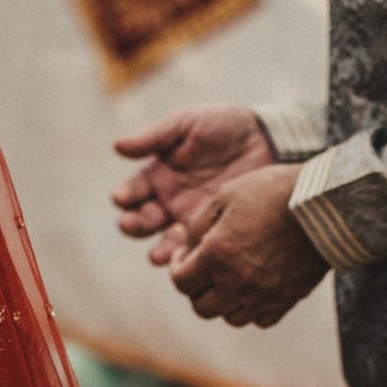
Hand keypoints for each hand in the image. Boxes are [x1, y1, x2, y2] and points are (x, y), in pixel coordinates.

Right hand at [113, 106, 274, 263]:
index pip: (133, 190)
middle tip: (130, 224)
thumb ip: (154, 136)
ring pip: (166, 242)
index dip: (124, 195)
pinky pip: (198, 252)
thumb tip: (117, 145)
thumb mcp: (187, 124)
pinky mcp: (217, 232)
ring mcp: (193, 219)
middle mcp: (170, 201)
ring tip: (159, 255)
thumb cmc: (224, 126)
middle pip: (142, 220)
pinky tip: (186, 261)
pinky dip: (188, 260)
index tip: (120, 197)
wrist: (270, 140)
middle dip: (133, 224)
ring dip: (158, 250)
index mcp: (159, 174)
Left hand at [167, 162, 327, 326]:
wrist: (323, 204)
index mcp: (218, 254)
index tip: (183, 253)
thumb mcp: (224, 196)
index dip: (176, 268)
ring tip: (227, 277)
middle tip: (202, 268)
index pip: (181, 282)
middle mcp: (239, 281)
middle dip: (196, 289)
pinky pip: (261, 320)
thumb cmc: (271, 192)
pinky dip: (251, 309)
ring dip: (222, 301)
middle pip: (202, 308)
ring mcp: (266, 295)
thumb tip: (185, 250)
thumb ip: (197, 226)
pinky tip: (252, 286)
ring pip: (231, 318)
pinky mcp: (289, 299)